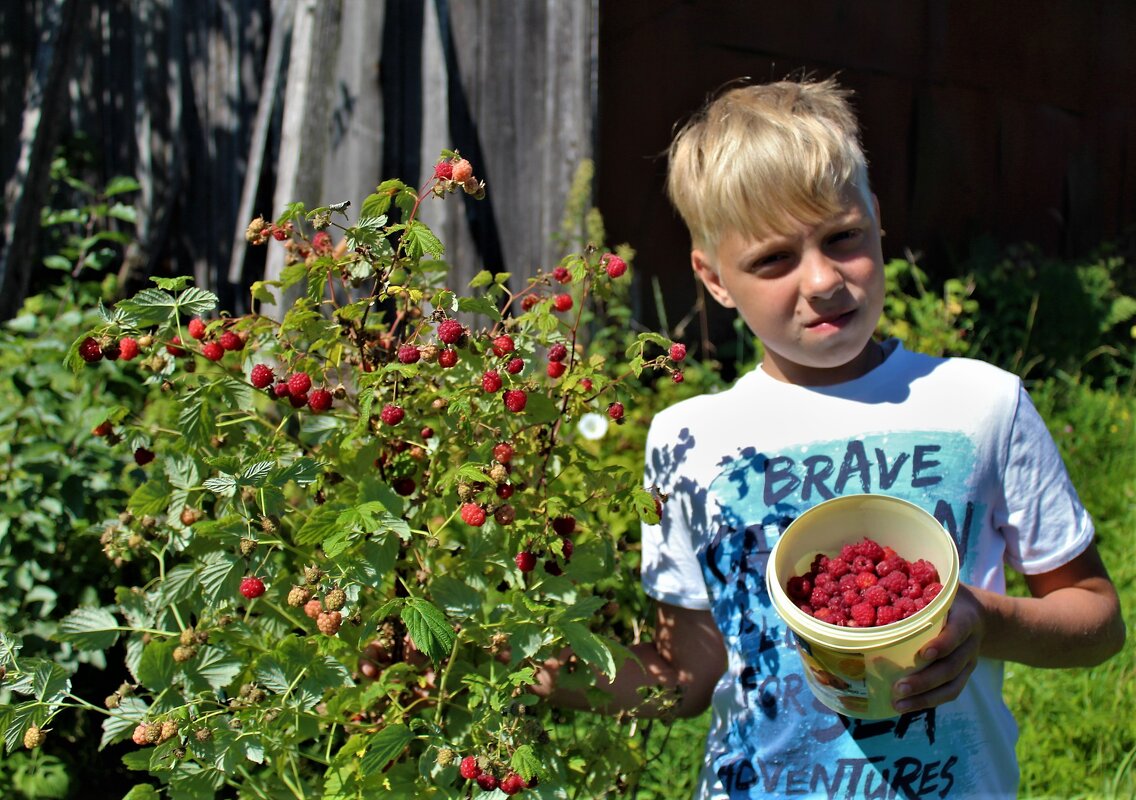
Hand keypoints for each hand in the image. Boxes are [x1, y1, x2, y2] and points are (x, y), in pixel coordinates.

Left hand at [891, 584, 984, 712]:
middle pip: (951, 667)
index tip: (922, 654)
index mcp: (965, 618)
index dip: (942, 644)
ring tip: (898, 703)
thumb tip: (883, 565)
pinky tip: (905, 707)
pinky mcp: (963, 675)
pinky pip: (949, 693)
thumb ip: (922, 581)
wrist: (981, 615)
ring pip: (950, 685)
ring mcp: (968, 662)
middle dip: (925, 679)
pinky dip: (928, 702)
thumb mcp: (943, 585)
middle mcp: (969, 644)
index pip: (957, 633)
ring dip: (924, 697)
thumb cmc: (949, 597)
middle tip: (898, 687)